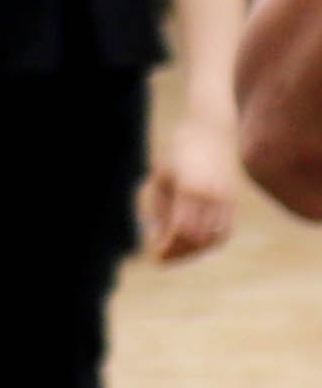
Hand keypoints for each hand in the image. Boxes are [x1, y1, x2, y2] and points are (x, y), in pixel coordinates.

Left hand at [150, 106, 244, 265]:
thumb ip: (161, 205)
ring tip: (175, 252)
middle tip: (161, 258)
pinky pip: (224, 231)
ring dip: (194, 251)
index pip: (181, 231)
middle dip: (178, 253)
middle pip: (197, 239)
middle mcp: (211, 197)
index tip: (154, 254)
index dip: (168, 247)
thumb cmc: (179, 151)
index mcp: (190, 189)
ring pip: (213, 239)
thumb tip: (156, 234)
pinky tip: (194, 244)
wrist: (212, 130)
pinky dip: (210, 243)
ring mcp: (226, 200)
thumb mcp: (163, 176)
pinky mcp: (233, 200)